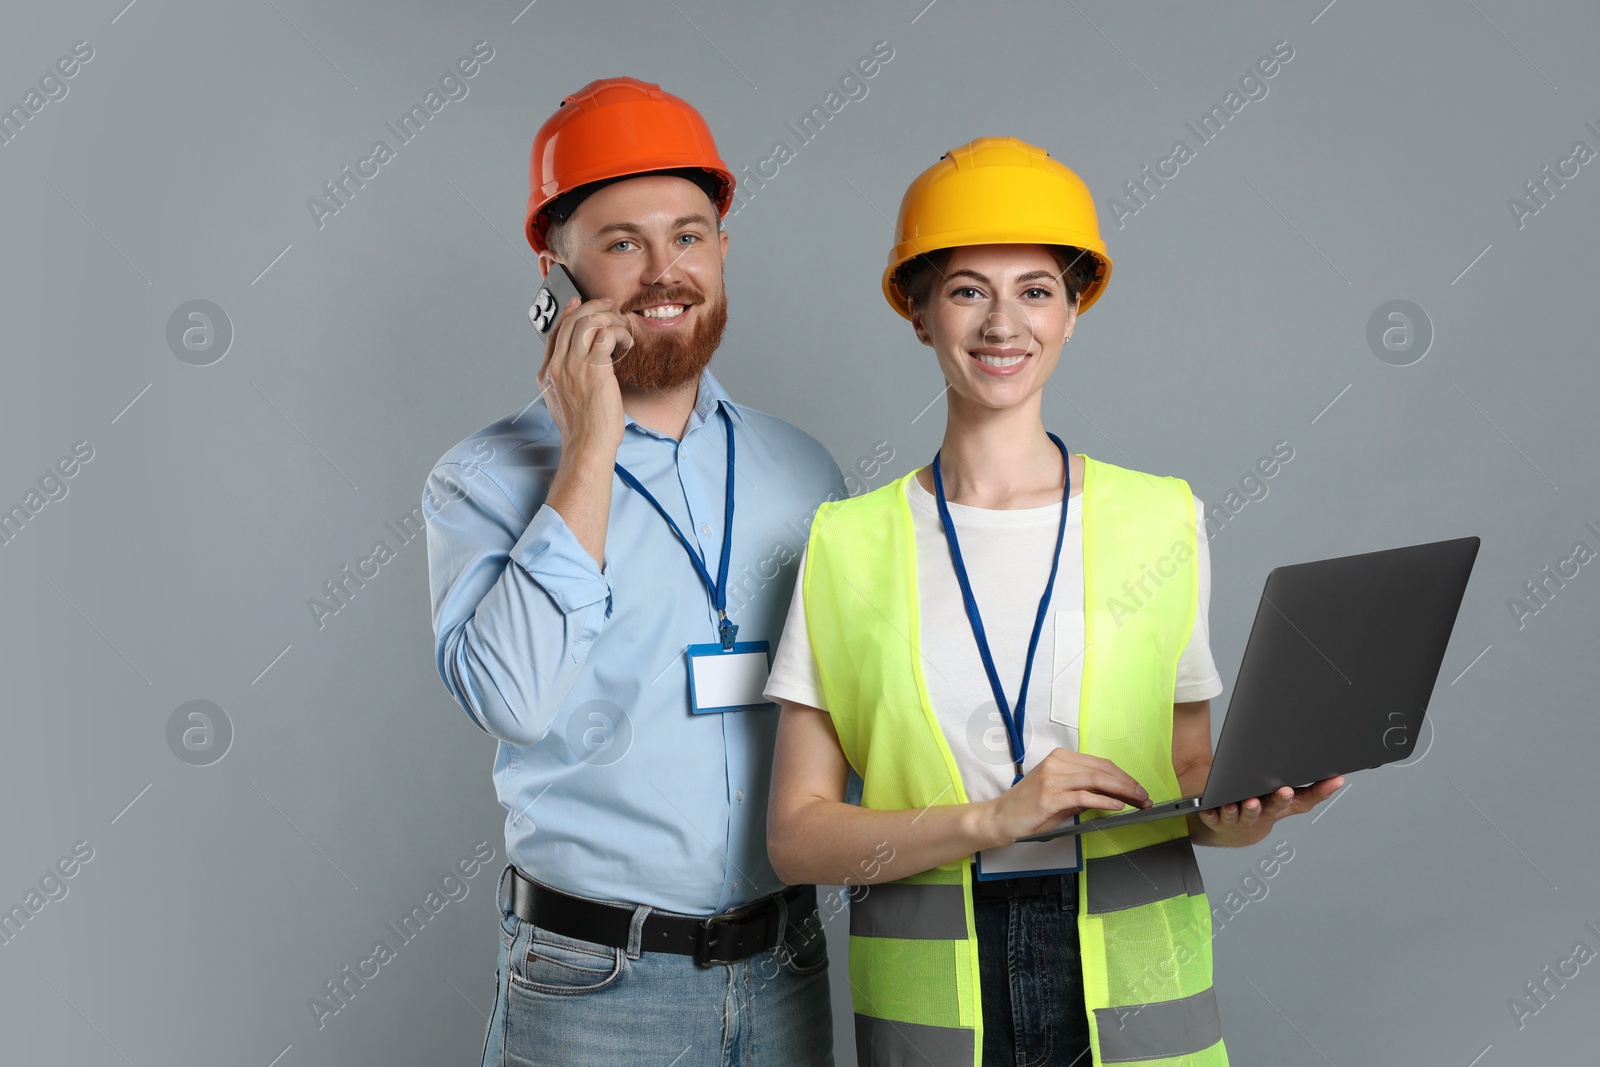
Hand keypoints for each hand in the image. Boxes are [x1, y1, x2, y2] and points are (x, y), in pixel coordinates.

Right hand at [537, 296, 631, 451]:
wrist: (588, 444)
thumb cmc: (584, 429)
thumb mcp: (566, 402)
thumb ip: (568, 381)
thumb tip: (580, 366)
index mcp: (547, 375)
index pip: (555, 333)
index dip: (568, 313)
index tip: (579, 303)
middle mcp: (557, 367)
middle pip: (570, 321)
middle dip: (592, 307)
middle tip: (609, 305)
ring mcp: (573, 366)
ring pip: (588, 322)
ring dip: (609, 318)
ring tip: (622, 326)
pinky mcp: (593, 368)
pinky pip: (605, 334)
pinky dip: (619, 332)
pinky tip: (626, 341)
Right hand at [979, 748, 1150, 846]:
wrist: (1001, 818)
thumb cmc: (1029, 808)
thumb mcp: (1060, 796)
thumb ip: (1084, 792)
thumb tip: (1112, 795)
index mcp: (1060, 758)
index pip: (1100, 764)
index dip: (1123, 776)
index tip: (1138, 789)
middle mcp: (1057, 764)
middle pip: (1102, 769)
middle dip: (1128, 783)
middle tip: (1144, 796)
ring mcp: (1053, 779)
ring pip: (1097, 779)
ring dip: (1122, 791)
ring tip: (1137, 801)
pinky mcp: (1050, 796)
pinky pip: (1084, 796)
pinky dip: (1104, 800)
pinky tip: (1117, 805)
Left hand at [1194, 775, 1344, 846]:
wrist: (1232, 833)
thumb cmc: (1264, 811)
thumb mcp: (1289, 804)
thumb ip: (1313, 792)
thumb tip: (1340, 778)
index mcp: (1277, 809)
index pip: (1294, 803)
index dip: (1300, 796)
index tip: (1299, 787)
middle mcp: (1259, 816)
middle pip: (1268, 809)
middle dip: (1275, 800)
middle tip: (1282, 791)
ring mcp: (1237, 819)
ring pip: (1240, 814)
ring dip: (1242, 809)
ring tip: (1243, 802)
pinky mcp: (1216, 819)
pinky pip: (1213, 816)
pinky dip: (1212, 813)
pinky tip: (1211, 809)